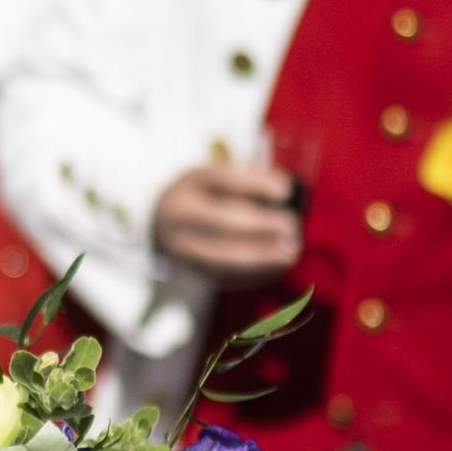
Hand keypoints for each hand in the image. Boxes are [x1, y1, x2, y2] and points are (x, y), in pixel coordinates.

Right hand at [153, 161, 302, 282]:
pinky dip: (256, 273)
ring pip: (225, 256)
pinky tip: (278, 267)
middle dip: (263, 225)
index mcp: (189, 183)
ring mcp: (181, 246)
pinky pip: (227, 275)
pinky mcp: (190, 269)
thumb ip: (249, 177)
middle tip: (291, 226)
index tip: (285, 191)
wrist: (160, 222)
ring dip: (263, 256)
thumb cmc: (204, 194)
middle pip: (224, 222)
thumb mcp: (217, 175)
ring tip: (290, 252)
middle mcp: (179, 214)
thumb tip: (283, 190)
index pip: (222, 179)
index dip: (255, 185)